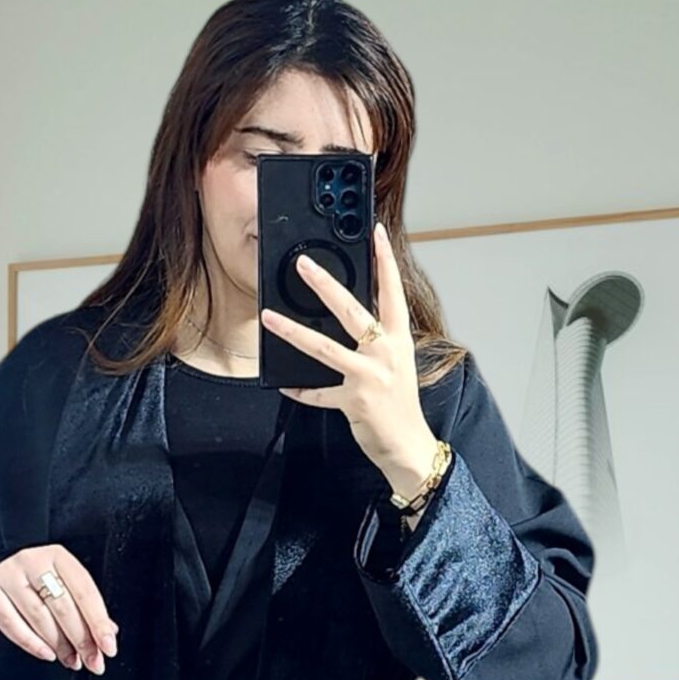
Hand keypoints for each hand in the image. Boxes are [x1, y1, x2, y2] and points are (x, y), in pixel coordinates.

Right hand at [0, 545, 118, 672]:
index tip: (109, 647)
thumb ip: (86, 609)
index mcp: (58, 556)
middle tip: (92, 661)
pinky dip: (31, 643)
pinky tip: (47, 654)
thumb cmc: (39, 581)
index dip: (98, 623)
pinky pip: (11, 623)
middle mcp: (33, 561)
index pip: (84, 592)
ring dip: (59, 645)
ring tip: (72, 660)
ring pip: (39, 617)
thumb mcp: (66, 585)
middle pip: (62, 606)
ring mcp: (9, 574)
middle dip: (81, 640)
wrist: (2, 569)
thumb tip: (107, 635)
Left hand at [259, 221, 439, 498]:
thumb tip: (351, 318)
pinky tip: (285, 384)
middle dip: (325, 286)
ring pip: (325, 348)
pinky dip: (301, 391)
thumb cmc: (400, 403)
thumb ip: (377, 340)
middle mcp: (385, 353)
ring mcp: (369, 377)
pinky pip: (318, 393)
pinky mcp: (354, 402)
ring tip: (269, 318)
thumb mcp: (396, 363)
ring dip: (293, 332)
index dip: (386, 261)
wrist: (409, 446)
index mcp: (398, 340)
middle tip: (303, 264)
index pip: (392, 292)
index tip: (376, 233)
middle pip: (352, 311)